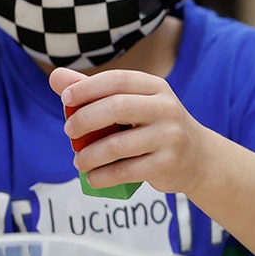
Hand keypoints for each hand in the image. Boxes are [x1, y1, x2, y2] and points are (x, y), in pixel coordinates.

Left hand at [50, 67, 208, 193]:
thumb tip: (56, 78)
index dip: (88, 87)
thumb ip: (95, 91)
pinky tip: (93, 178)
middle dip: (84, 120)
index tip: (66, 99)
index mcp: (155, 87)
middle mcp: (166, 108)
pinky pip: (126, 171)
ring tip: (79, 161)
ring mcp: (169, 137)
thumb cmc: (155, 126)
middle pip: (116, 107)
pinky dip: (103, 176)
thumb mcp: (133, 103)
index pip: (118, 80)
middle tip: (70, 132)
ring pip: (117, 144)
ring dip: (89, 155)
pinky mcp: (167, 164)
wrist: (198, 157)